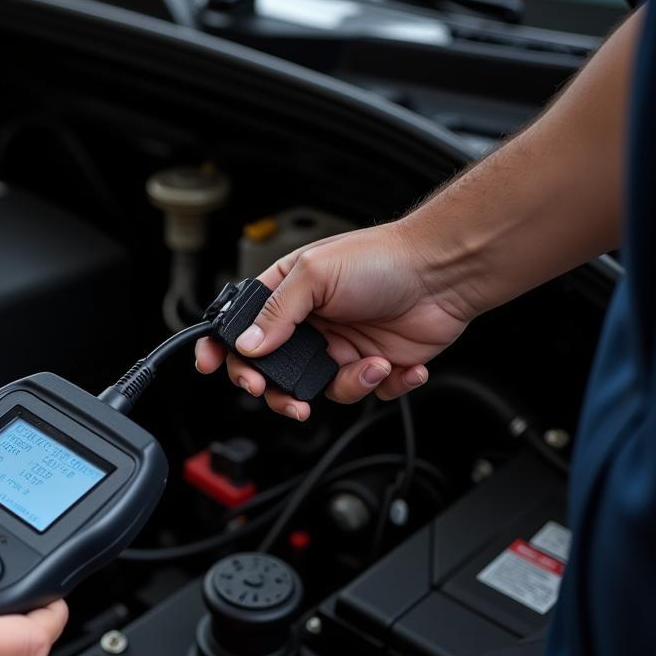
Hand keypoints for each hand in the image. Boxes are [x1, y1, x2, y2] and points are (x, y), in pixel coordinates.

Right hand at [195, 221, 473, 418]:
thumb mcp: (315, 275)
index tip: (210, 365)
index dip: (222, 348)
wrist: (444, 271)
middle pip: (274, 372)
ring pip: (320, 392)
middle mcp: (311, 324)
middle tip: (285, 398)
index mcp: (288, 295)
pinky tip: (397, 364)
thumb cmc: (382, 258)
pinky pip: (363, 394)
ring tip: (369, 366)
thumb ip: (276, 313)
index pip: (242, 327)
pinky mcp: (372, 366)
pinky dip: (382, 386)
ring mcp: (341, 347)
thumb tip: (247, 346)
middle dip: (278, 391)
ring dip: (346, 386)